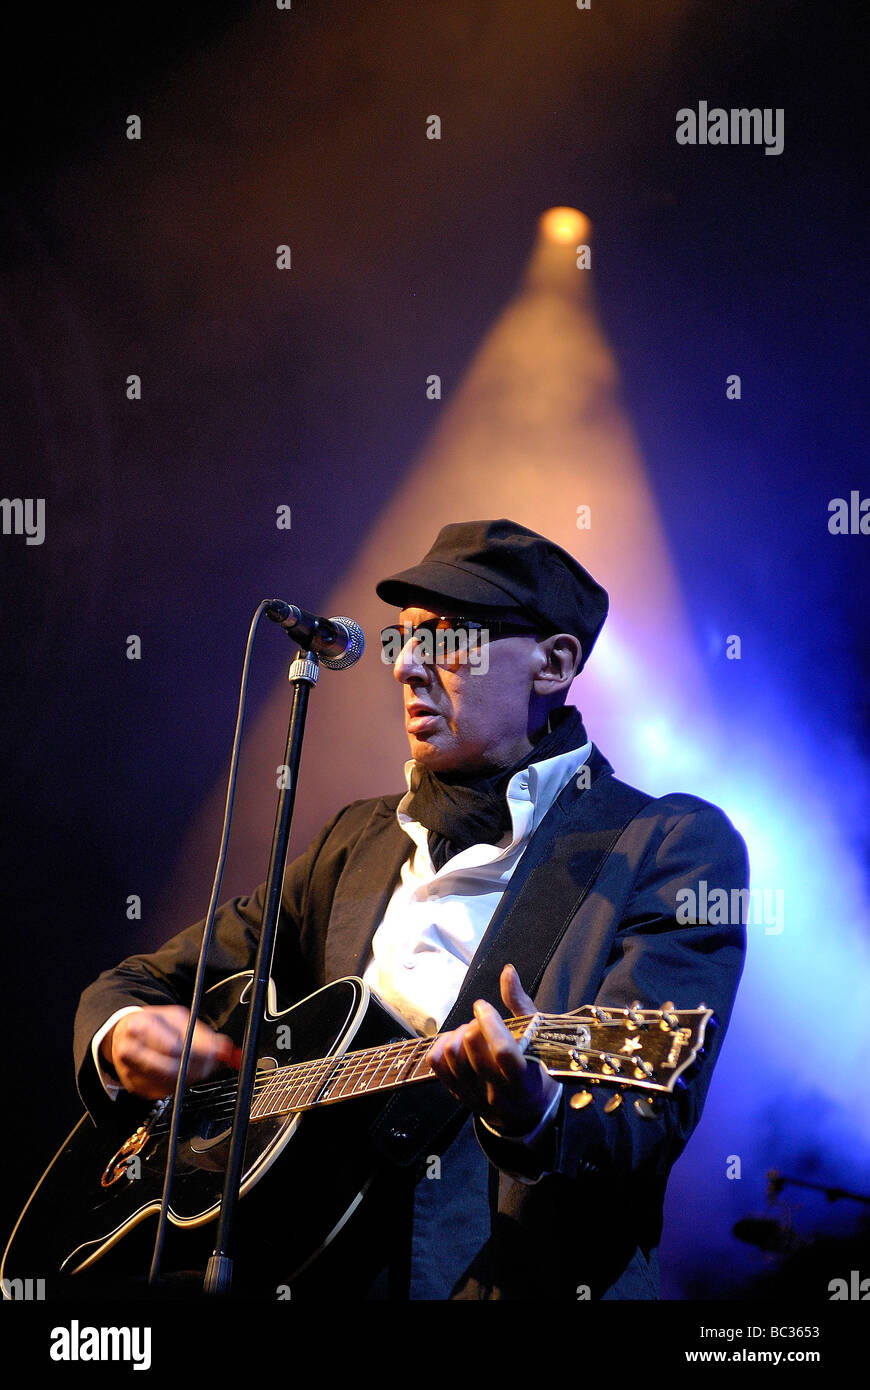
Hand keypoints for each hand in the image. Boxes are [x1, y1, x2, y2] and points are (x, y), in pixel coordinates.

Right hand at [101, 1005, 239, 1099]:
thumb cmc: (153, 1023)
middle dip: (199, 1067)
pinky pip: (166, 1091)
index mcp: (138, 1027)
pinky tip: (185, 1071)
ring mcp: (131, 1073)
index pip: (174, 1047)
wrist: (125, 1034)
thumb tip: (223, 1048)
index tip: (215, 1051)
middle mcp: (130, 1052)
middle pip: (173, 1070)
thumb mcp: (177, 1018)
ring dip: (192, 1076)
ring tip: (200, 1063)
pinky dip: (181, 1083)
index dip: (200, 1052)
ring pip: (171, 1084)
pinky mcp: (136, 1088)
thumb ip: (201, 1033)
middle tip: (213, 1060)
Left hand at [427, 964, 559, 1136]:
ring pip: (452, 1056)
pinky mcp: (458, 1096)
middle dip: (472, 1025)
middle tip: (480, 1021)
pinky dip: (441, 1045)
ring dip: (457, 1034)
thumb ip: (521, 1005)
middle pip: (472, 1051)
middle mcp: (499, 1094)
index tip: (484, 1006)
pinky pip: (437, 1065)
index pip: (503, 1052)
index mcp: (525, 1082)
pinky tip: (455, 1040)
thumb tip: (508, 970)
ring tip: (470, 1031)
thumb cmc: (535, 1068)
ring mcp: (475, 1097)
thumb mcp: (537, 1039)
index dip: (490, 1022)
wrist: (525, 1112)